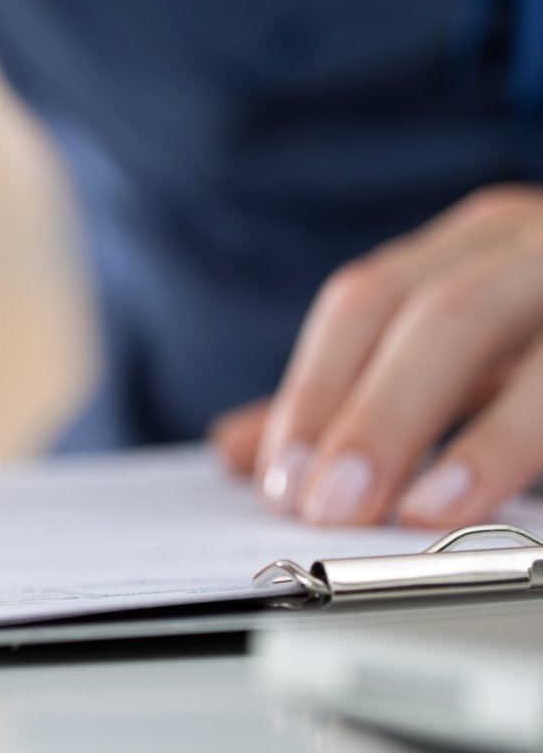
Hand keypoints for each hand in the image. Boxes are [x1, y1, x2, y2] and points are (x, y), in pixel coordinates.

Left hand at [214, 186, 542, 527]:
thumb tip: (238, 452)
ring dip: (493, 437)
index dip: (317, 389)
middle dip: (383, 414)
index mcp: (480, 242)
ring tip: (428, 510)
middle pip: (448, 314)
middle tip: (332, 507)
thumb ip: (358, 396)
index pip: (370, 300)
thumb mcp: (459, 352)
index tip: (281, 479)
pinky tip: (533, 499)